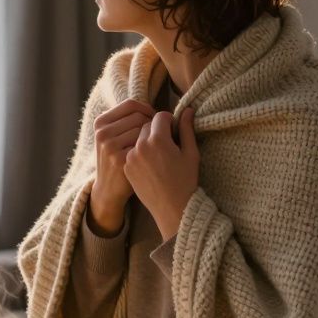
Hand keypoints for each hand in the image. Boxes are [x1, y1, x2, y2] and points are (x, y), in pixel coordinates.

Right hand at [90, 98, 155, 233]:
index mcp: (100, 122)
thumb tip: (146, 105)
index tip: (154, 120)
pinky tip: (149, 159)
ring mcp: (110, 147)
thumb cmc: (116, 158)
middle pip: (139, 116)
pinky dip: (151, 150)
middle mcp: (103, 133)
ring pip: (144, 130)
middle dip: (152, 125)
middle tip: (156, 136)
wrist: (108, 189)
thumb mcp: (110, 136)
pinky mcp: (121, 160)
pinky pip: (146, 145)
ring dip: (153, 137)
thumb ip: (122, 120)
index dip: (147, 109)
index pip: (130, 104)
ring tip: (152, 148)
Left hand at [124, 106, 199, 241]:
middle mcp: (140, 146)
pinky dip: (140, 152)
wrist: (172, 208)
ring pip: (138, 138)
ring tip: (159, 155)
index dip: (170, 121)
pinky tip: (151, 165)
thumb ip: (187, 129)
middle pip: (147, 125)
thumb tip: (188, 109)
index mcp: (157, 140)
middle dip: (157, 130)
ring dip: (147, 140)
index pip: (160, 116)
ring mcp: (131, 157)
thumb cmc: (186, 180)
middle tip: (168, 143)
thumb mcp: (191, 153)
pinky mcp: (126, 167)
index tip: (175, 131)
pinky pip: (132, 151)